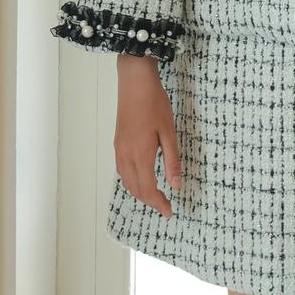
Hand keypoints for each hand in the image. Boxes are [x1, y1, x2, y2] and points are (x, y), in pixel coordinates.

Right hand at [115, 55, 181, 220]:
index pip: (148, 189)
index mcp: (140, 155)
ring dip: (140, 192)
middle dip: (150, 201)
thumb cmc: (154, 104)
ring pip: (127, 181)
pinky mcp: (118, 142)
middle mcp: (126, 155)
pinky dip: (132, 181)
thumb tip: (176, 184)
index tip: (169, 212)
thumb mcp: (169, 132)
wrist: (134, 82)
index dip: (159, 203)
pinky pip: (122, 170)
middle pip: (135, 189)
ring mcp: (119, 149)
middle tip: (165, 206)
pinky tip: (141, 178)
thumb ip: (172, 160)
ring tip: (155, 196)